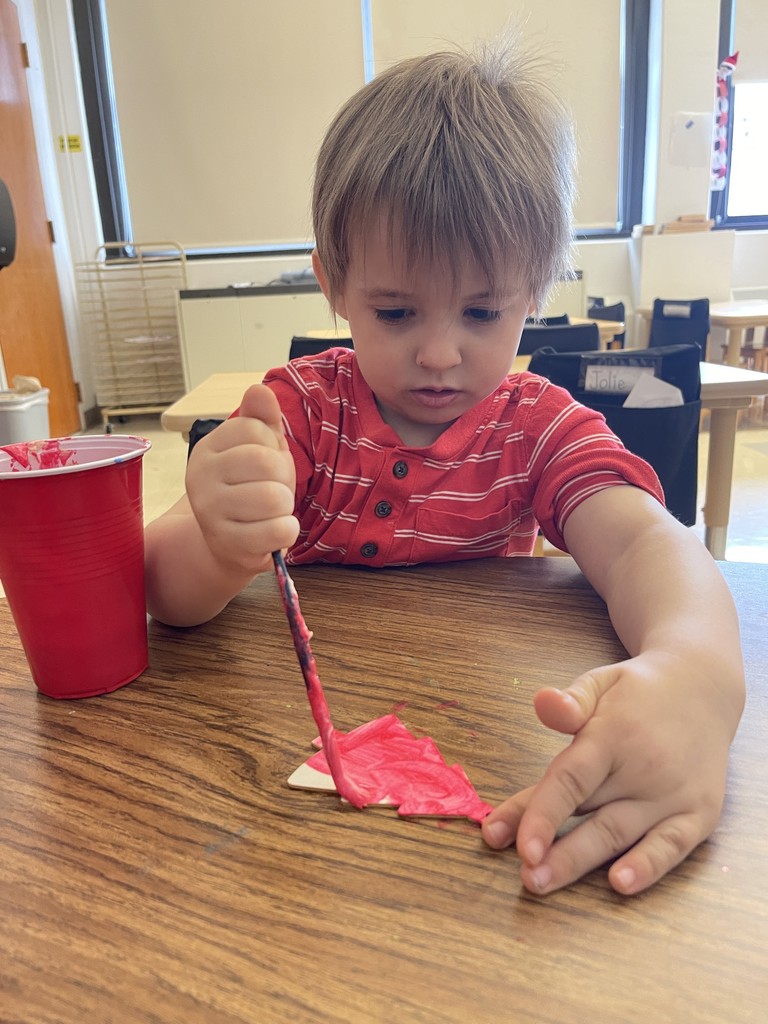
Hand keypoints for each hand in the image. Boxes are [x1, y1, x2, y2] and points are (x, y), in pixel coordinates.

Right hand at [186, 384, 298, 575]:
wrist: (228, 544)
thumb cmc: (250, 490)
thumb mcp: (258, 449)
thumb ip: (261, 419)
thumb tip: (259, 389)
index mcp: (208, 447)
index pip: (256, 429)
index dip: (274, 446)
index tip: (265, 464)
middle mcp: (200, 476)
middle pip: (266, 462)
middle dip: (283, 477)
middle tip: (273, 490)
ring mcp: (209, 511)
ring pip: (274, 497)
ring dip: (285, 506)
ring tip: (272, 511)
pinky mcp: (227, 543)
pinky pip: (278, 530)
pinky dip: (287, 531)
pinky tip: (274, 531)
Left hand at [481, 650, 738, 894]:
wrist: (704, 690)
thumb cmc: (639, 692)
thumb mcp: (602, 681)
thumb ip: (572, 699)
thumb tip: (544, 703)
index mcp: (614, 735)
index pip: (571, 778)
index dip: (540, 812)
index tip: (508, 839)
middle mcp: (644, 768)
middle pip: (590, 814)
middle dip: (553, 849)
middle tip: (524, 877)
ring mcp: (673, 794)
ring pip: (619, 835)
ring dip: (580, 863)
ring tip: (543, 883)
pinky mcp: (699, 814)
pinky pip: (671, 846)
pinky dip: (648, 867)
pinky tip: (620, 884)